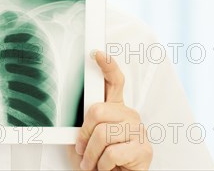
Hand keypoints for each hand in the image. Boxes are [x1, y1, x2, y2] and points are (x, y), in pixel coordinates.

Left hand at [71, 51, 151, 170]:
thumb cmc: (99, 162)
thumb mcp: (86, 140)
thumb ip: (83, 125)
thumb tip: (70, 115)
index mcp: (115, 109)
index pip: (114, 81)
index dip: (107, 66)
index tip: (97, 54)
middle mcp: (129, 115)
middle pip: (97, 111)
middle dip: (84, 134)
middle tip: (82, 149)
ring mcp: (138, 131)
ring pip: (103, 134)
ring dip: (91, 154)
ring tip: (93, 162)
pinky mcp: (144, 149)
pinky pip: (112, 153)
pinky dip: (103, 164)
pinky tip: (106, 167)